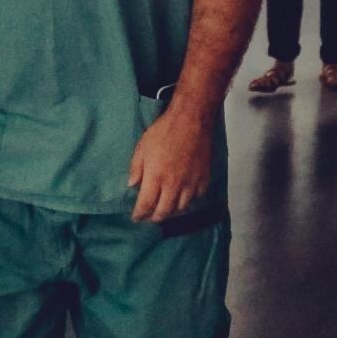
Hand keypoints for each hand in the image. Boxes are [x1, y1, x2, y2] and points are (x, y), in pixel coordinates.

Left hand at [130, 105, 216, 222]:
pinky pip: (196, 197)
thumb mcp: (142, 147)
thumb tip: (132, 185)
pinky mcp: (204, 178)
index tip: (136, 217)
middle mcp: (174, 185)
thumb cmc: (164, 131)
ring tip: (166, 208)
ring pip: (181, 207)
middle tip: (149, 216)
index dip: (140, 215)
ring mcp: (191, 183)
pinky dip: (189, 200)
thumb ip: (136, 169)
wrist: (192, 120)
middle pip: (164, 212)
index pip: (146, 205)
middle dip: (154, 217)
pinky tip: (184, 195)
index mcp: (156, 178)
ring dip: (171, 211)